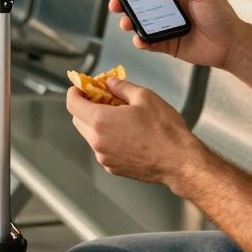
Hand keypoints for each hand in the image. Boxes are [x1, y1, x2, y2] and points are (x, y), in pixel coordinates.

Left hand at [66, 79, 202, 187]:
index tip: (80, 87)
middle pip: (78, 120)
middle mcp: (98, 142)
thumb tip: (110, 83)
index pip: (73, 104)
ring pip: (90, 135)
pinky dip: (108, 138)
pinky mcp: (113, 168)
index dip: (75, 92)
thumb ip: (121, 87)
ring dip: (98, 123)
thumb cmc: (164, 130)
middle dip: (86, 106)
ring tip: (120, 115)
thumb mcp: (144, 97)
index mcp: (101, 121)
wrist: (179, 161)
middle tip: (103, 97)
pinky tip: (127, 132)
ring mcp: (104, 157)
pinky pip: (102, 148)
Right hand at [108, 0, 245, 69]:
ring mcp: (166, 27)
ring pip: (140, 23)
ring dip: (129, 22)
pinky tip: (139, 39)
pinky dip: (140, 41)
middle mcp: (168, 9)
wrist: (231, 44)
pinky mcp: (167, 45)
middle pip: (139, 4)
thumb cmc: (221, 15)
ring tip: (126, 23)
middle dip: (124, 3)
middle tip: (115, 4)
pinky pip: (149, 43)